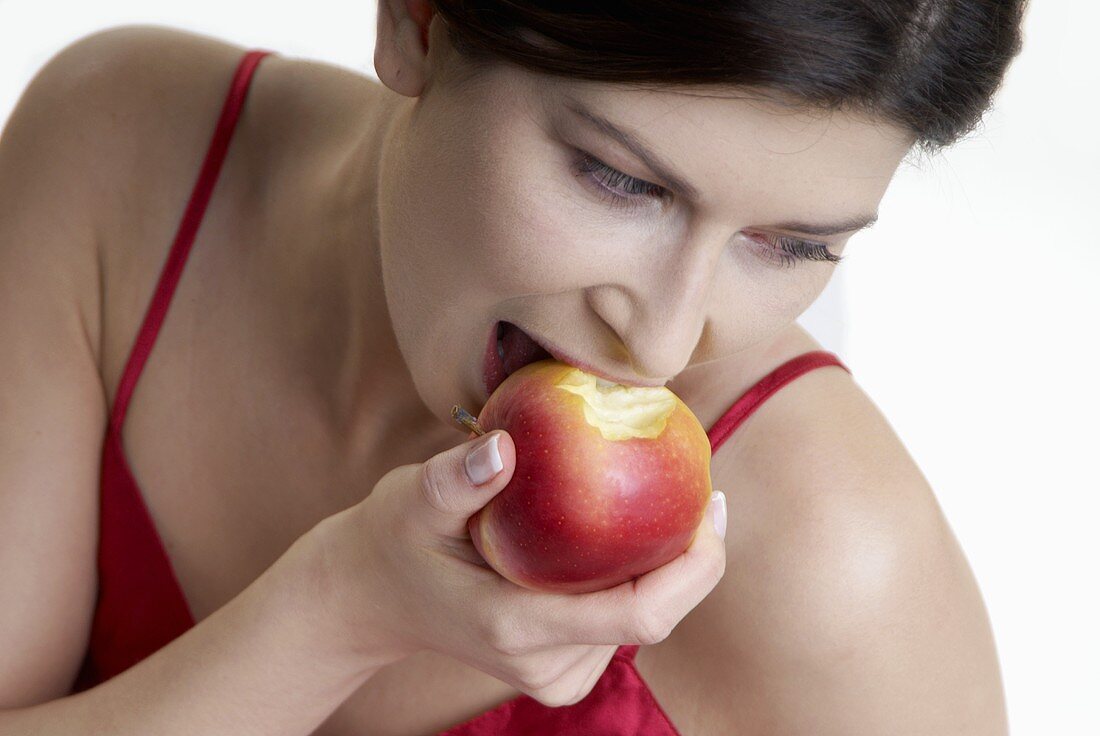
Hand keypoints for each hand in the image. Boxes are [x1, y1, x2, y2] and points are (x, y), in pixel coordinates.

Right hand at [319, 429, 726, 707]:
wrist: (372, 598)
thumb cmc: (395, 539)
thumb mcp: (411, 500)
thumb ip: (453, 479)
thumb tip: (504, 447)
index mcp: (516, 625)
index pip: (638, 614)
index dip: (694, 568)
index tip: (712, 504)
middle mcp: (543, 663)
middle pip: (655, 619)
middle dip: (693, 560)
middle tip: (703, 487)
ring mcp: (553, 675)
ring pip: (644, 622)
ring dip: (665, 566)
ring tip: (663, 500)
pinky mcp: (560, 671)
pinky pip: (622, 623)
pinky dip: (638, 579)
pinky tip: (631, 534)